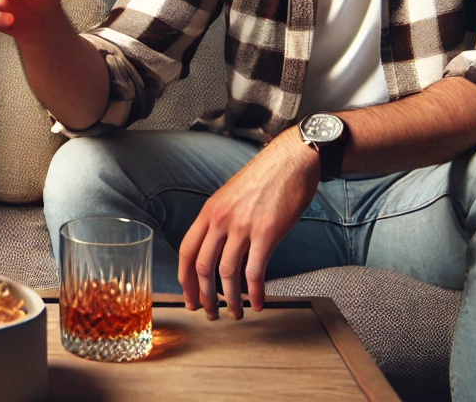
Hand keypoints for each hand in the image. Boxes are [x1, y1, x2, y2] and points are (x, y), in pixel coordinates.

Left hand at [178, 130, 318, 320]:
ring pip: (227, 273)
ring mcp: (242, 227)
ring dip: (230, 300)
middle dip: (204, 296)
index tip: (189, 297)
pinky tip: (258, 303)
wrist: (290, 161)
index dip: (185, 279)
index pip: (186, 251)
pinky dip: (255, 292)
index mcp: (209, 212)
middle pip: (203, 267)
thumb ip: (220, 222)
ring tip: (235, 314)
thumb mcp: (230, 197)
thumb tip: (217, 251)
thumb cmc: (264, 179)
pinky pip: (255, 271)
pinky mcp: (266, 233)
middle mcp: (221, 220)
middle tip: (209, 313)